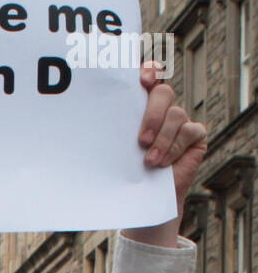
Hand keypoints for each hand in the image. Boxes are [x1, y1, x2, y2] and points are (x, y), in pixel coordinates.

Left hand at [125, 63, 206, 246]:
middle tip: (140, 141)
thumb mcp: (113, 151)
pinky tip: (164, 163)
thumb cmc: (124, 175)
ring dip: (162, 139)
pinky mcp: (195, 136)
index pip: (149, 77)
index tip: (144, 80)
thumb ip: (109, 132)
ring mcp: (180, 121)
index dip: (150, 71)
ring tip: (150, 161)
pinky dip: (175, 147)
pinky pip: (190, 131)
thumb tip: (77, 123)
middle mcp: (162, 109)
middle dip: (153, 114)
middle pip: (164, 92)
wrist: (142, 201)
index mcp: (141, 106)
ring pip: (176, 113)